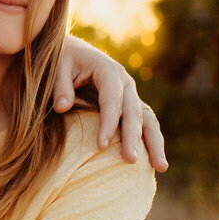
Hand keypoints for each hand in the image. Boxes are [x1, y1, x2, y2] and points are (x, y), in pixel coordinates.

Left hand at [53, 37, 167, 170]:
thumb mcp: (58, 66)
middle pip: (133, 112)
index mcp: (109, 71)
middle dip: (132, 137)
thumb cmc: (63, 60)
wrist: (73, 52)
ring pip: (147, 119)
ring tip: (160, 167)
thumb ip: (60, 86)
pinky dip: (151, 141)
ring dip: (154, 143)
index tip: (101, 146)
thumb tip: (62, 108)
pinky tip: (156, 162)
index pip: (112, 100)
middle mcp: (125, 82)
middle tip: (130, 160)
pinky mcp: (130, 105)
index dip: (108, 123)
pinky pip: (145, 123)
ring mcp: (131, 95)